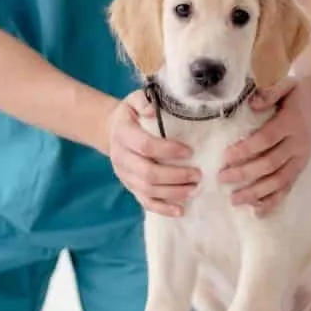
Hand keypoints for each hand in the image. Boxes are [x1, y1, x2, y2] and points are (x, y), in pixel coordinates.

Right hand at [106, 90, 199, 216]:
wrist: (112, 131)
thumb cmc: (131, 114)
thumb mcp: (134, 99)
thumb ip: (143, 100)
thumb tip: (153, 110)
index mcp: (123, 134)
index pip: (146, 146)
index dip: (168, 150)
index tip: (190, 151)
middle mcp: (121, 157)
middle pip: (148, 173)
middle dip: (176, 176)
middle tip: (198, 174)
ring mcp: (125, 175)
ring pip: (148, 190)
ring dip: (174, 192)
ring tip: (195, 188)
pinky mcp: (130, 187)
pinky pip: (145, 202)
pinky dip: (163, 209)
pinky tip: (180, 210)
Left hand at [219, 75, 310, 216]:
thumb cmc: (296, 94)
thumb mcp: (286, 84)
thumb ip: (269, 92)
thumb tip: (252, 103)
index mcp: (292, 122)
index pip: (267, 139)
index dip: (247, 149)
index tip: (225, 156)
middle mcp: (298, 144)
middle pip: (270, 163)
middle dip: (245, 173)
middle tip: (222, 178)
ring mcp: (300, 159)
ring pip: (279, 180)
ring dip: (257, 193)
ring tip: (234, 200)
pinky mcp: (300, 168)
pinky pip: (288, 188)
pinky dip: (273, 201)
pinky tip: (258, 211)